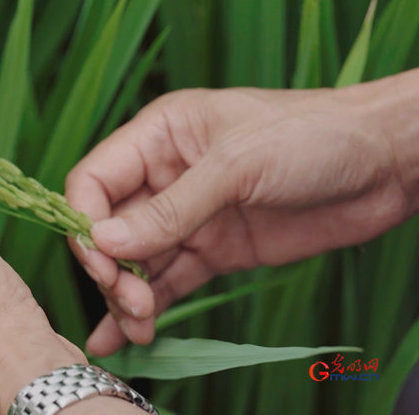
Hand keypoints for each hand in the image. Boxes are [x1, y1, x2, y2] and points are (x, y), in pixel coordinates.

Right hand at [66, 70, 418, 355]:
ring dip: (127, 295)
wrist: (385, 164)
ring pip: (136, 261)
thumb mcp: (237, 165)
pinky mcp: (214, 250)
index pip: (94, 180)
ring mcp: (189, 216)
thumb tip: (104, 243)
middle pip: (110, 228)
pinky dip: (151, 307)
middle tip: (131, 300)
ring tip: (139, 326)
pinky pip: (170, 280)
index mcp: (159, 136)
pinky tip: (133, 335)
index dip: (85, 222)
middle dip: (111, 267)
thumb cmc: (312, 135)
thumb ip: (170, 209)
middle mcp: (164, 176)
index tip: (101, 261)